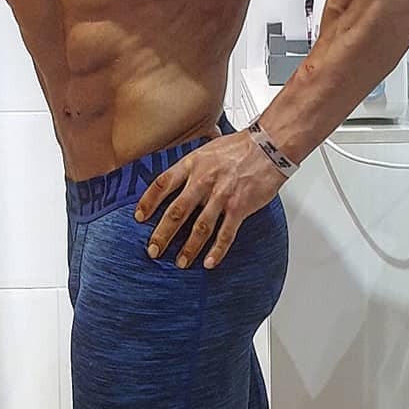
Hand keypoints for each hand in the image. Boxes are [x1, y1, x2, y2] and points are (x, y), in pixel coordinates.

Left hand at [133, 130, 286, 269]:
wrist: (268, 146)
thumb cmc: (239, 146)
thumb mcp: (206, 148)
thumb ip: (190, 165)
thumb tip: (174, 179)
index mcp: (192, 164)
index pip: (162, 184)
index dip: (148, 202)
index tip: (139, 217)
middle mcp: (203, 181)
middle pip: (176, 212)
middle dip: (162, 234)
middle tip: (153, 249)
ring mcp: (221, 196)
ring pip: (199, 228)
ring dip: (188, 248)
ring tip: (180, 262)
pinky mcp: (239, 207)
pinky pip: (225, 234)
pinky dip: (217, 251)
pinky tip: (209, 262)